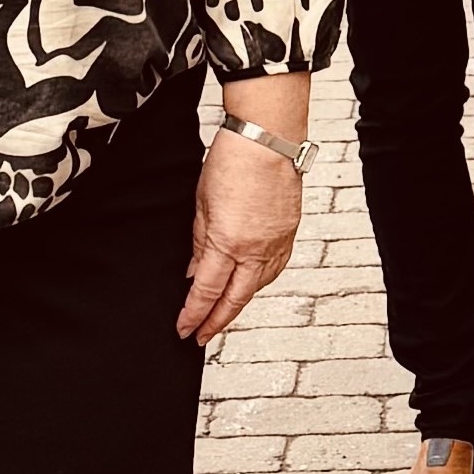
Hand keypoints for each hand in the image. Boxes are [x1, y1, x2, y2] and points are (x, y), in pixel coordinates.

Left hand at [180, 131, 302, 344]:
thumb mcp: (201, 204)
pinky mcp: (289, 233)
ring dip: (238, 304)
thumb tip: (194, 272)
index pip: (207, 292)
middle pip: (235, 300)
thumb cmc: (232, 161)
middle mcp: (255, 250)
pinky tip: (250, 284)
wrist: (267, 138)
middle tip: (201, 335)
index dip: (193, 314)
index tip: (184, 328)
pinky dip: (259, 283)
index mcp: (228, 243)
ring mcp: (276, 243)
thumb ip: (198, 242)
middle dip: (215, 322)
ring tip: (222, 314)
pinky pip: (274, 269)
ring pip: (257, 288)